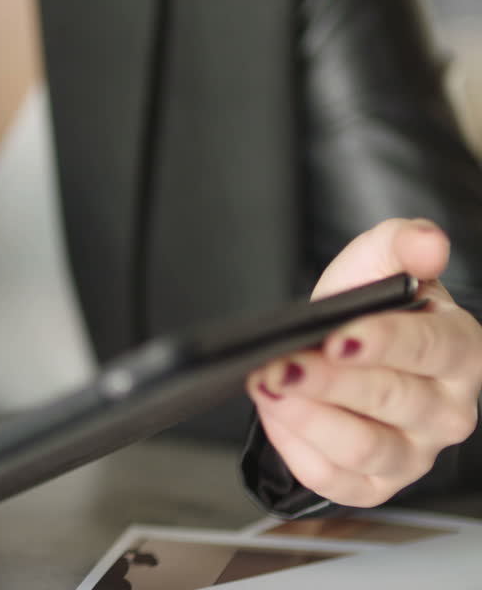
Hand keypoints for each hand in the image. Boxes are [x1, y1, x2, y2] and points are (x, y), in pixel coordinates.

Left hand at [248, 219, 481, 505]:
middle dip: (330, 383)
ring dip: (310, 420)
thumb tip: (428, 243)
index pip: (429, 346)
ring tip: (268, 388)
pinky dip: (299, 451)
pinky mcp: (377, 484)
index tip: (337, 338)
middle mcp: (447, 408)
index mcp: (459, 350)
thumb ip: (400, 244)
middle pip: (392, 399)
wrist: (343, 354)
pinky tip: (274, 416)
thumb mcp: (377, 265)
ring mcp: (415, 452)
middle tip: (282, 367)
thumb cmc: (369, 312)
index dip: (383, 342)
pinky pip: (337, 481)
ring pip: (366, 448)